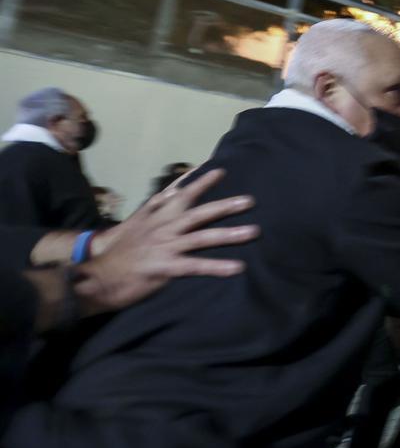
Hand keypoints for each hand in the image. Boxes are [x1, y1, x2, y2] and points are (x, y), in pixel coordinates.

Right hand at [78, 169, 259, 312]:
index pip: (179, 194)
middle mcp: (162, 228)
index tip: (220, 170)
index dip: (199, 182)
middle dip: (225, 205)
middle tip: (250, 201)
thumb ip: (154, 208)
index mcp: (155, 217)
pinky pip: (196, 266)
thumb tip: (170, 192)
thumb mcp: (133, 224)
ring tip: (254, 231)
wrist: (96, 276)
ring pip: (203, 237)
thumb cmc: (117, 253)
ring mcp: (165, 247)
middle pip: (198, 212)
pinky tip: (237, 267)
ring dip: (230, 234)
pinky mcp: (165, 267)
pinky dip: (217, 266)